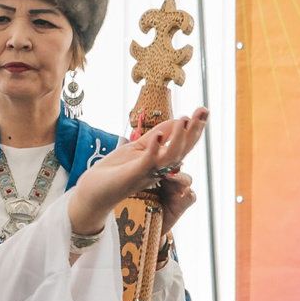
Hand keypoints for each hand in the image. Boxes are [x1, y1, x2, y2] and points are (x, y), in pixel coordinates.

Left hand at [68, 112, 207, 239]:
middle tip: (204, 111)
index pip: (183, 144)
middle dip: (194, 130)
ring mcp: (148, 172)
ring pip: (170, 156)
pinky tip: (157, 136)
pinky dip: (154, 149)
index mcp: (161, 161)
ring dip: (178, 138)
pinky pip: (147, 162)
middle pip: (182, 150)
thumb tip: (178, 120)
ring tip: (184, 119)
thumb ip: (159, 136)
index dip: (193, 128)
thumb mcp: (139, 148)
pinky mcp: (134, 175)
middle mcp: (159, 168)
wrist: (95, 189)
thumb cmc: (116, 169)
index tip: (203, 111)